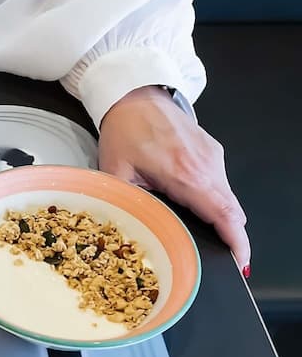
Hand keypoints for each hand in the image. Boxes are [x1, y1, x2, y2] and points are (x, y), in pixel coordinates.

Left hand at [98, 86, 249, 272]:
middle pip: (231, 210)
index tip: (240, 261)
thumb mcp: (116, 172)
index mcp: (185, 173)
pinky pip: (220, 183)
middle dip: (231, 237)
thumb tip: (133, 228)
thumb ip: (128, 202)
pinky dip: (215, 201)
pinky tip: (197, 208)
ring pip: (228, 198)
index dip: (234, 240)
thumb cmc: (125, 131)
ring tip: (207, 236)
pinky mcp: (213, 151)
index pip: (222, 213)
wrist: (136, 95)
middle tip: (223, 258)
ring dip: (221, 218)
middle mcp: (207, 165)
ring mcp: (213, 157)